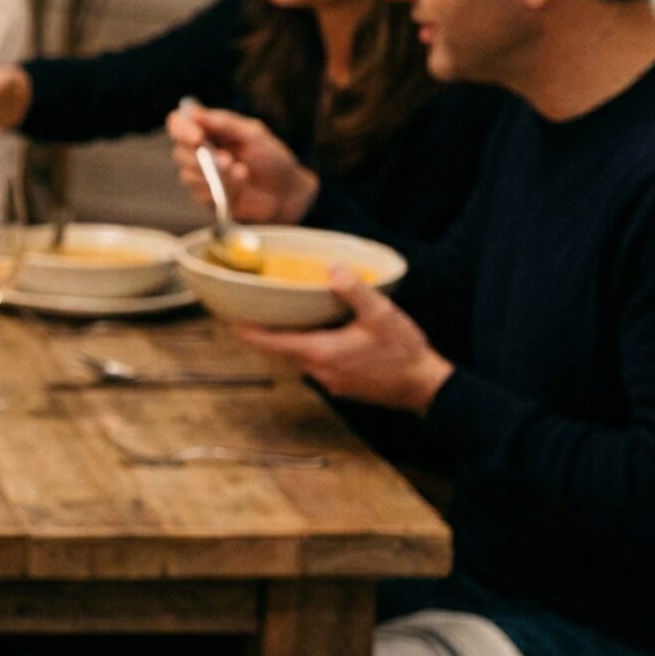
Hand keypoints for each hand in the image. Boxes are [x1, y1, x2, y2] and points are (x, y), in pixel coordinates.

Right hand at [169, 103, 317, 223]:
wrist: (287, 193)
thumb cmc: (272, 158)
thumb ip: (223, 122)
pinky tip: (241, 187)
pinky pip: (200, 194)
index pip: (178, 124)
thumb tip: (192, 112)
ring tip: (243, 173)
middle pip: (179, 152)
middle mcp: (200, 152)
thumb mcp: (253, 134)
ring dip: (216, 175)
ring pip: (188, 175)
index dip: (181, 129)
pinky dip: (221, 190)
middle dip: (202, 158)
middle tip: (228, 161)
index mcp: (209, 131)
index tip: (197, 137)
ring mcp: (201, 176)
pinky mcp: (206, 198)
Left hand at [233, 268, 453, 412]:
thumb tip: (332, 268)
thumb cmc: (404, 353)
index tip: (230, 321)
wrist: (424, 387)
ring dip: (286, 340)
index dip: (249, 332)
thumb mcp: (381, 315)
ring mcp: (330, 379)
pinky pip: (314, 363)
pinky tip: (317, 332)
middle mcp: (319, 370)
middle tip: (250, 314)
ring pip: (297, 357)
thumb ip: (354, 291)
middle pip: (280, 351)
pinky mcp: (341, 383)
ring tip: (280, 319)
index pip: (273, 342)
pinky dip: (306, 347)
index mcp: (321, 353)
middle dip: (264, 333)